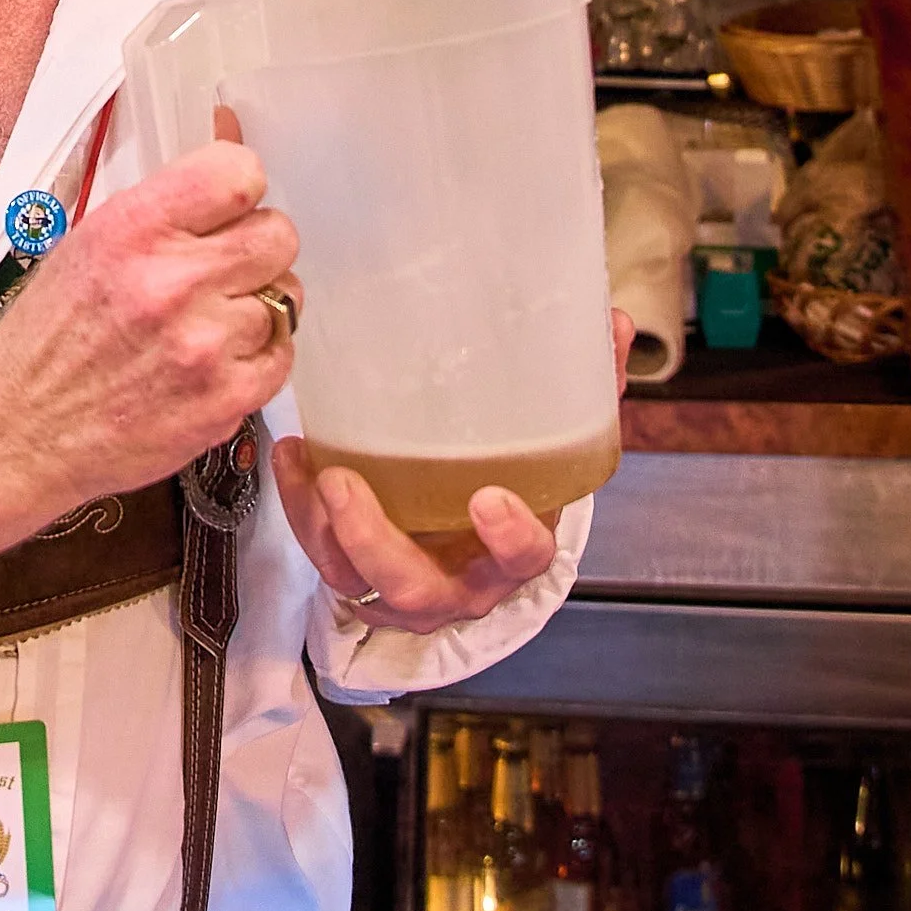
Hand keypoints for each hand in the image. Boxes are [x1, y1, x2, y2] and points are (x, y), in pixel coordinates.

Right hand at [0, 137, 302, 509]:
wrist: (20, 430)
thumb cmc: (49, 340)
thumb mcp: (87, 246)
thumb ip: (163, 209)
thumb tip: (229, 145)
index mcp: (133, 230)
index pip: (238, 174)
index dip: (241, 189)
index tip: (229, 208)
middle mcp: (172, 282)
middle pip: (278, 236)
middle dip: (255, 250)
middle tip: (222, 271)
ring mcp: (204, 345)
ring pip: (284, 298)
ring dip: (253, 309)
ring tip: (206, 327)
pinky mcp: (225, 400)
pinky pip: (283, 356)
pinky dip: (257, 358)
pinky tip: (215, 363)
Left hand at [272, 307, 636, 632]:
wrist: (469, 543)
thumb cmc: (510, 488)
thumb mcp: (549, 447)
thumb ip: (587, 392)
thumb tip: (617, 323)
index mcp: (510, 556)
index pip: (522, 559)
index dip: (508, 539)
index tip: (488, 498)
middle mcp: (453, 583)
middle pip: (413, 586)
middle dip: (374, 539)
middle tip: (346, 485)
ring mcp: (397, 586)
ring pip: (352, 576)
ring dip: (323, 525)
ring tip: (311, 467)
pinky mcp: (352, 575)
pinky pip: (318, 552)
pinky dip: (299, 506)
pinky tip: (293, 456)